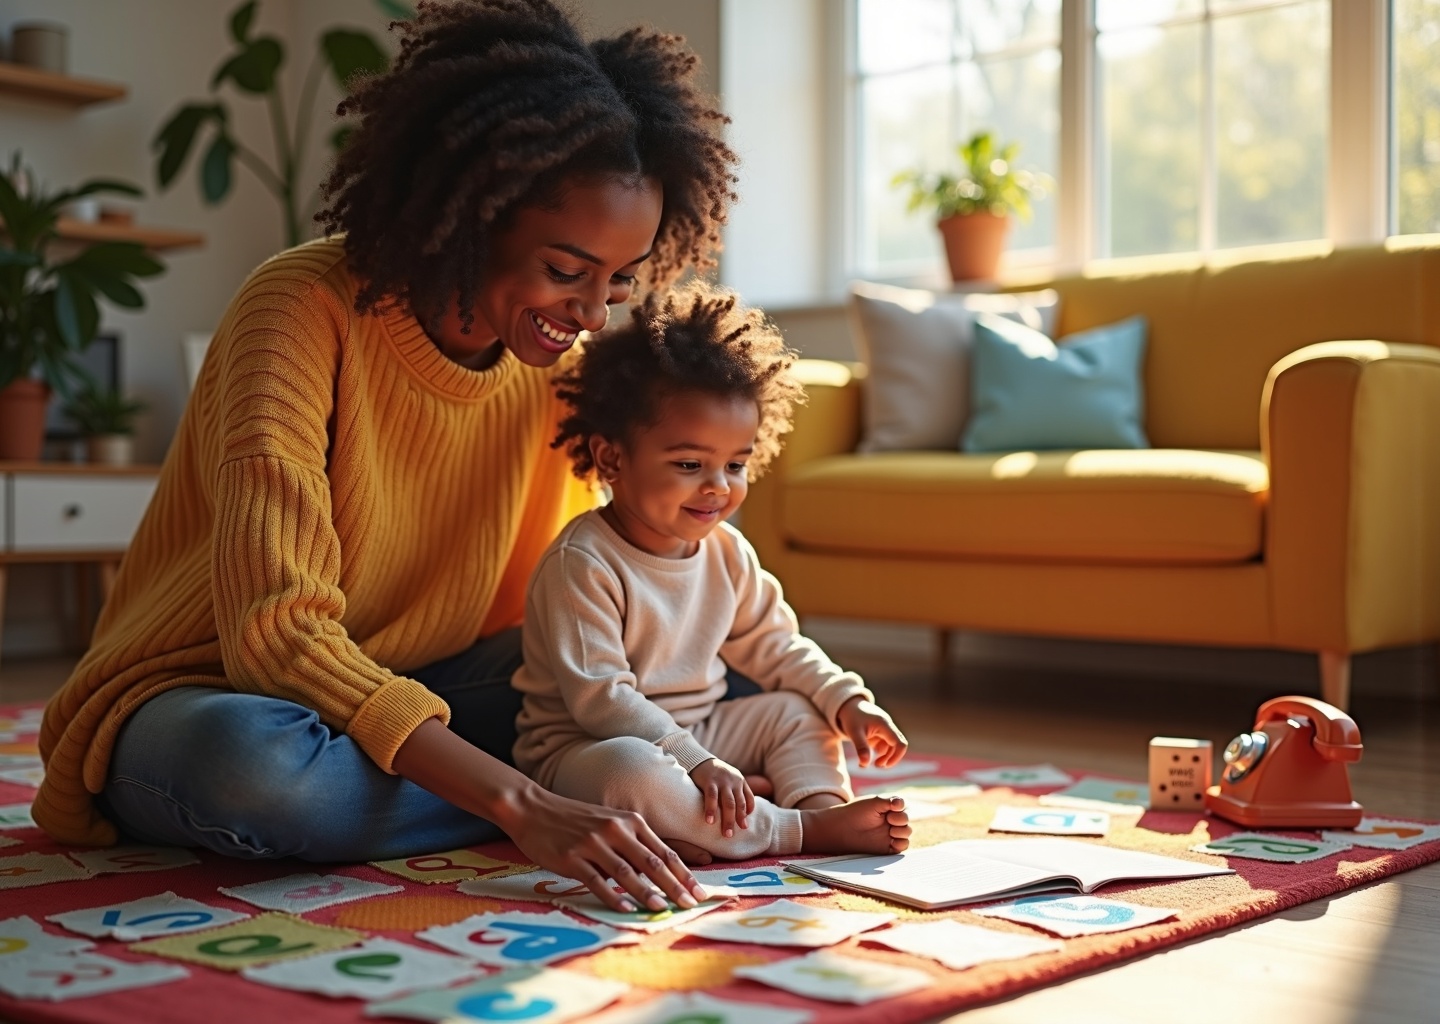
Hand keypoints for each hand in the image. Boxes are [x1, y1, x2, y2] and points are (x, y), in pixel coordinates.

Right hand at [390, 719, 706, 913]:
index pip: (665, 852)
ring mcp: (593, 844)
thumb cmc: (576, 819)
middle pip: (652, 863)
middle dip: (675, 886)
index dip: (685, 874)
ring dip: (647, 892)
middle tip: (692, 905)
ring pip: (627, 872)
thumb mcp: (610, 823)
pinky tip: (625, 908)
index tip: (701, 892)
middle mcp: (616, 830)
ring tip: (663, 909)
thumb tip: (661, 873)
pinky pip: (596, 880)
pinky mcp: (572, 858)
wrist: (534, 808)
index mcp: (630, 821)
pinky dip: (612, 895)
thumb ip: (634, 844)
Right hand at [690, 758, 754, 837]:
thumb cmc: (714, 774)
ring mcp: (722, 781)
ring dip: (728, 820)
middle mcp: (733, 781)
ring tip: (726, 834)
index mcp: (740, 781)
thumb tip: (745, 812)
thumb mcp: (729, 779)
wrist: (698, 759)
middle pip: (738, 804)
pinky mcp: (710, 781)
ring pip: (728, 803)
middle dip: (738, 820)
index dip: (747, 812)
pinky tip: (710, 821)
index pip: (748, 798)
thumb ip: (736, 792)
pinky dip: (711, 810)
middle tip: (733, 835)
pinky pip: (712, 797)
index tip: (744, 826)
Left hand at [837, 696, 908, 768]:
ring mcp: (885, 729)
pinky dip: (879, 752)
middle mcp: (888, 727)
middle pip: (897, 746)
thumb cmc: (851, 717)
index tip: (885, 765)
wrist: (848, 705)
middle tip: (877, 765)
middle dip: (890, 758)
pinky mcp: (880, 732)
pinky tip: (867, 756)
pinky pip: (884, 744)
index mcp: (885, 725)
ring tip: (872, 763)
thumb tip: (865, 764)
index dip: (896, 757)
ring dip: (884, 756)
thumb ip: (861, 747)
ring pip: (891, 746)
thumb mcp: (854, 732)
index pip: (899, 743)